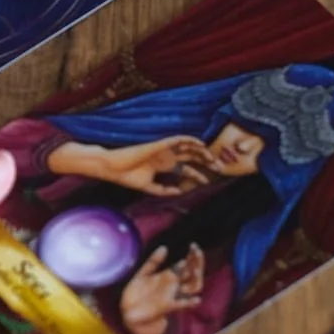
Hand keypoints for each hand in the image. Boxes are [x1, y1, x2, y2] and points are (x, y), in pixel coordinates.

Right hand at [47, 134, 215, 194]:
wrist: (113, 168)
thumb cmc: (127, 177)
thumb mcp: (149, 188)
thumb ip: (164, 190)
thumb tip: (180, 193)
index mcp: (164, 166)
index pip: (186, 170)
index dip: (198, 175)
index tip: (208, 182)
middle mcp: (166, 156)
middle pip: (191, 157)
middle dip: (206, 162)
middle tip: (220, 168)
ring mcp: (164, 150)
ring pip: (188, 148)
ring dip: (202, 151)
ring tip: (213, 157)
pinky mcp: (159, 144)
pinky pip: (177, 139)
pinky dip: (189, 140)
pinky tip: (200, 143)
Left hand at [119, 242, 204, 333]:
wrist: (129, 312)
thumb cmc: (137, 293)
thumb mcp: (143, 274)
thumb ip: (153, 261)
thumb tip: (165, 247)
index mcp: (169, 276)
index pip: (186, 265)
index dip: (192, 256)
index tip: (193, 246)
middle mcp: (174, 285)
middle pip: (192, 274)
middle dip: (197, 263)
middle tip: (197, 251)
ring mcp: (172, 296)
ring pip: (192, 287)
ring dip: (196, 279)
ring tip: (195, 270)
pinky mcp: (167, 306)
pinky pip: (182, 305)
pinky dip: (190, 303)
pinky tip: (197, 300)